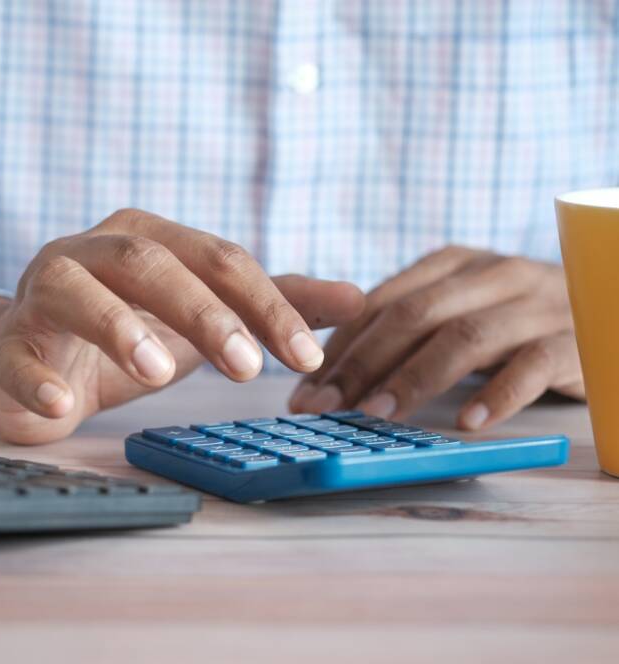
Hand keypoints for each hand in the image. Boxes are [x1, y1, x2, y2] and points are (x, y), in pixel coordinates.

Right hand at [0, 209, 363, 443]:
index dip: (265, 304)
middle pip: (150, 262)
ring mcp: (42, 293)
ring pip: (76, 291)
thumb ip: (272, 304)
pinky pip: (16, 356)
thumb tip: (359, 298)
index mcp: (149, 238)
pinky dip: (37, 381)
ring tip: (158, 372)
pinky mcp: (7, 344)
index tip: (306, 356)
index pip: (218, 258)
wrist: (33, 360)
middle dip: (202, 311)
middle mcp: (93, 251)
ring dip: (117, 327)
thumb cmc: (126, 331)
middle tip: (247, 368)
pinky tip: (62, 408)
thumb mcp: (204, 316)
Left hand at [289, 246, 583, 429]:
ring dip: (414, 378)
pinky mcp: (572, 338)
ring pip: (464, 337)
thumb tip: (329, 374)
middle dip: (360, 364)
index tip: (304, 389)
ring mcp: (534, 303)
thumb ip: (405, 329)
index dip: (339, 347)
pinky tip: (468, 422)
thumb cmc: (514, 321)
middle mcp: (490, 274)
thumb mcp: (457, 311)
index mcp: (452, 264)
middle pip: (414, 316)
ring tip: (377, 416)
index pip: (381, 303)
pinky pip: (532, 365)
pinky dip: (498, 394)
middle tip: (325, 407)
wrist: (607, 308)